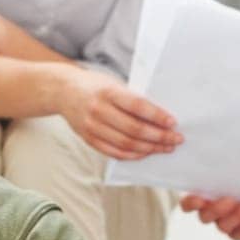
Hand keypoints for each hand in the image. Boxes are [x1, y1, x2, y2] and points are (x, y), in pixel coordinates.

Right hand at [58, 67, 181, 160]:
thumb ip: (132, 99)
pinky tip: (146, 153)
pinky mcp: (88, 139)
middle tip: (176, 139)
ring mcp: (92, 127)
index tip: (173, 123)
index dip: (157, 116)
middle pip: (134, 129)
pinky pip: (114, 153)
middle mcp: (98, 110)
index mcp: (108, 92)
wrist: (63, 91)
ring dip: (149, 148)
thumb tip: (161, 117)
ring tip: (165, 147)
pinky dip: (133, 155)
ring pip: (126, 144)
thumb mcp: (113, 83)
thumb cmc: (95, 86)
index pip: (137, 106)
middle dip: (159, 137)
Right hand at [180, 194, 239, 239]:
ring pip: (224, 226)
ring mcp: (226, 224)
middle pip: (205, 216)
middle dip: (217, 209)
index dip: (191, 203)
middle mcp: (212, 211)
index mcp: (206, 194)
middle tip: (231, 199)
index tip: (199, 199)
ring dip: (239, 215)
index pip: (189, 204)